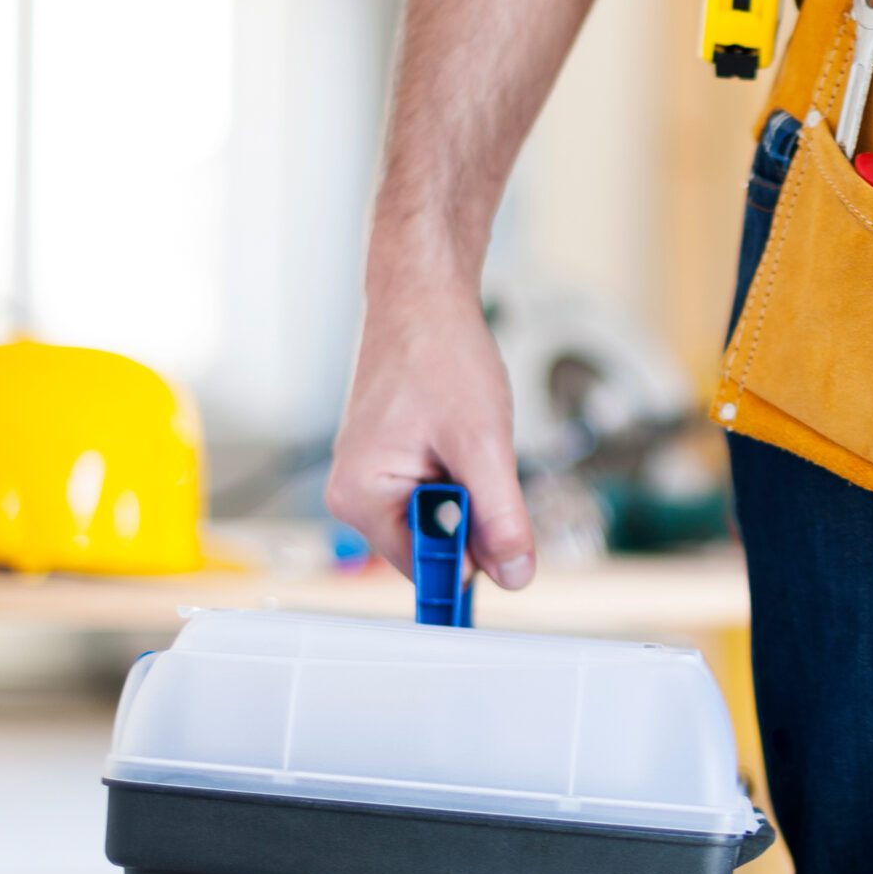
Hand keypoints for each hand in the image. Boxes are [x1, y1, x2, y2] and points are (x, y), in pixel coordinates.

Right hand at [325, 278, 536, 588]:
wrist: (424, 296)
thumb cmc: (440, 356)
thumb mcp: (483, 446)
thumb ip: (500, 518)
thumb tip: (515, 577)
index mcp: (362, 499)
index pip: (425, 570)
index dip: (474, 559)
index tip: (507, 544)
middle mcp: (357, 495)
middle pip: (436, 546)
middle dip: (475, 516)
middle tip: (484, 461)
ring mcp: (373, 478)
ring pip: (444, 518)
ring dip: (473, 490)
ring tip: (471, 438)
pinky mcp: (393, 463)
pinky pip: (440, 493)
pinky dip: (466, 473)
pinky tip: (465, 434)